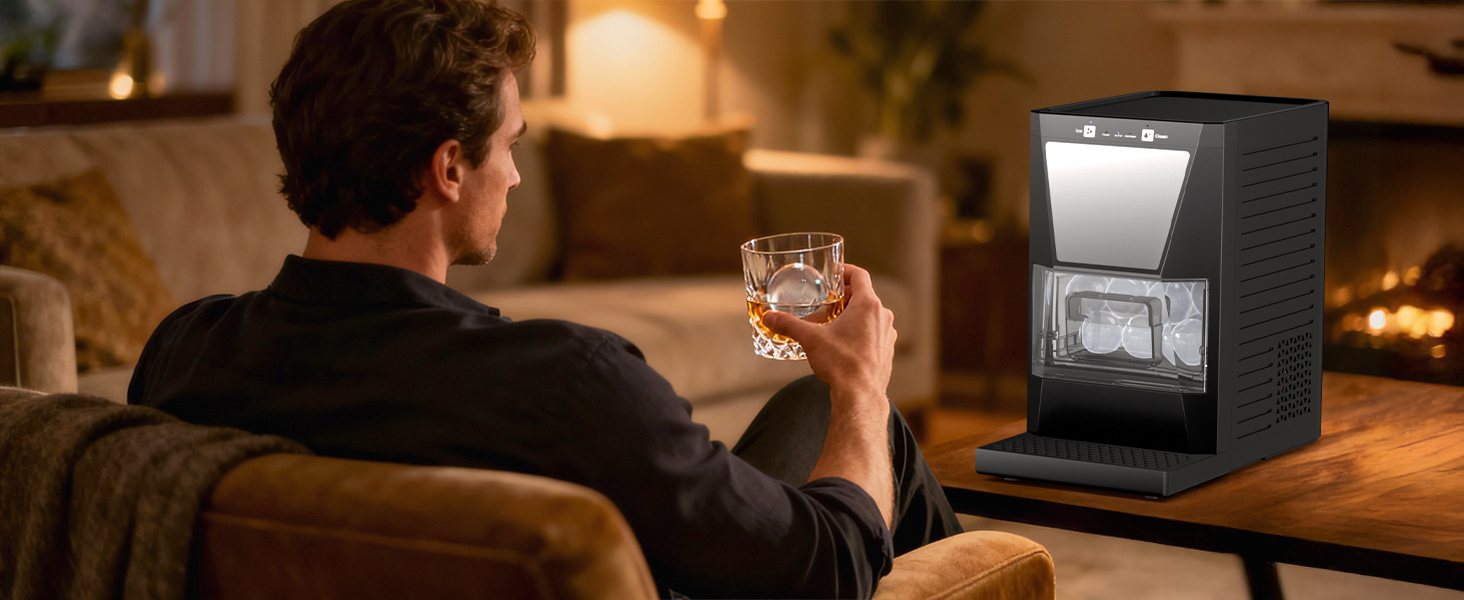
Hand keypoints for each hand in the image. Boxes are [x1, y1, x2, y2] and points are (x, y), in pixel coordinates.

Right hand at [762, 264, 895, 405]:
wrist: (860, 396)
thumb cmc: (842, 364)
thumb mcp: (810, 339)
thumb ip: (788, 325)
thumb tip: (769, 317)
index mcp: (868, 306)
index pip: (860, 275)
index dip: (846, 271)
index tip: (834, 274)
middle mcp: (882, 317)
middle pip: (864, 296)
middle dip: (845, 297)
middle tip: (827, 301)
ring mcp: (887, 335)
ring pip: (870, 317)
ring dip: (853, 316)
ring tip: (833, 324)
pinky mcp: (886, 352)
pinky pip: (874, 334)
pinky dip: (860, 333)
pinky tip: (843, 344)